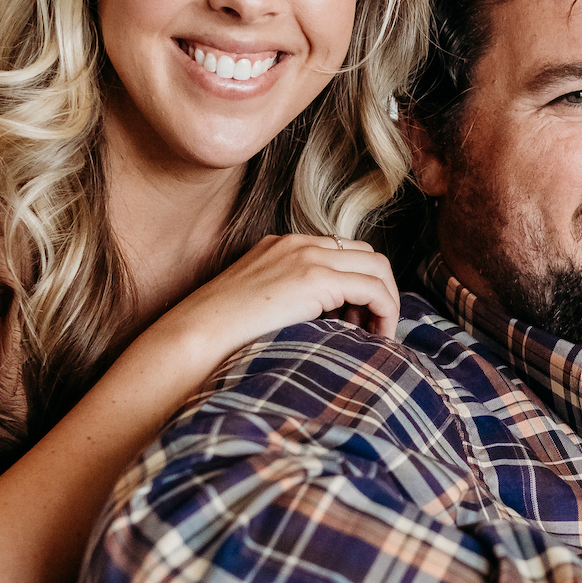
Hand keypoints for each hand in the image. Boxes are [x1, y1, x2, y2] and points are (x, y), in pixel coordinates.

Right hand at [168, 232, 401, 371]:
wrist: (195, 336)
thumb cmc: (219, 336)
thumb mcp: (257, 307)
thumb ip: (288, 303)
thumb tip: (324, 327)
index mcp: (282, 247)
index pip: (341, 254)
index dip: (357, 287)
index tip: (355, 322)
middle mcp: (298, 243)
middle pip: (366, 255)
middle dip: (378, 290)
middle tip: (371, 329)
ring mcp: (307, 256)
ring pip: (377, 267)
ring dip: (386, 301)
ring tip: (377, 336)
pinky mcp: (315, 278)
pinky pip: (374, 288)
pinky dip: (385, 311)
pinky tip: (376, 338)